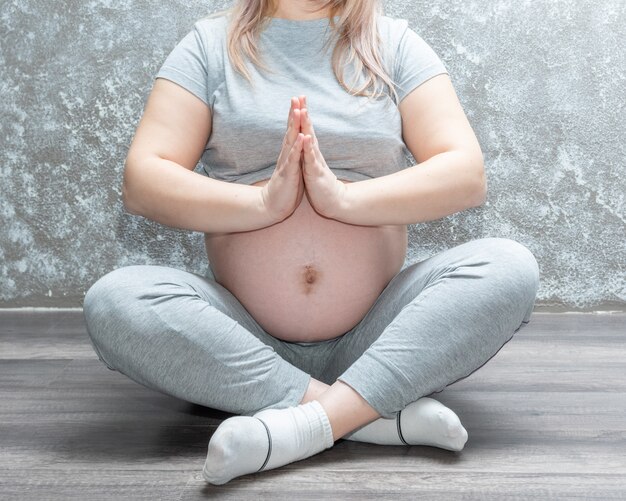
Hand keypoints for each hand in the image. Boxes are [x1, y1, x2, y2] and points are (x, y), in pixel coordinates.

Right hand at [260, 96, 305, 221]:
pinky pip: (294, 159)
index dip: (296, 115)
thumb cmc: (285, 187)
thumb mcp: (292, 167)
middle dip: (294, 113)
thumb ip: (294, 154)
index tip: (299, 99)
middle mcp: (286, 155)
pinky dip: (298, 148)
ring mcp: (286, 163)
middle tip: (296, 97)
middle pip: (290, 130)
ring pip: (291, 141)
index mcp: (289, 153)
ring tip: (299, 111)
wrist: (273, 205)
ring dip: (295, 126)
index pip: (293, 131)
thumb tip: (297, 141)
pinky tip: (303, 138)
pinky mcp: (288, 174)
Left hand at [299, 97, 347, 218]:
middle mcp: (314, 153)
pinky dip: (308, 148)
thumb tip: (306, 139)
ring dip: (306, 126)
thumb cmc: (322, 184)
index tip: (297, 98)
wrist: (333, 202)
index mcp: (311, 152)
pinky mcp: (315, 173)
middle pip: (308, 129)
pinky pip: (311, 159)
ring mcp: (316, 162)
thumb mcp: (313, 165)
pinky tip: (305, 137)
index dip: (301, 114)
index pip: (305, 129)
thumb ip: (310, 152)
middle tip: (300, 96)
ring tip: (303, 111)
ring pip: (310, 140)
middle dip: (304, 112)